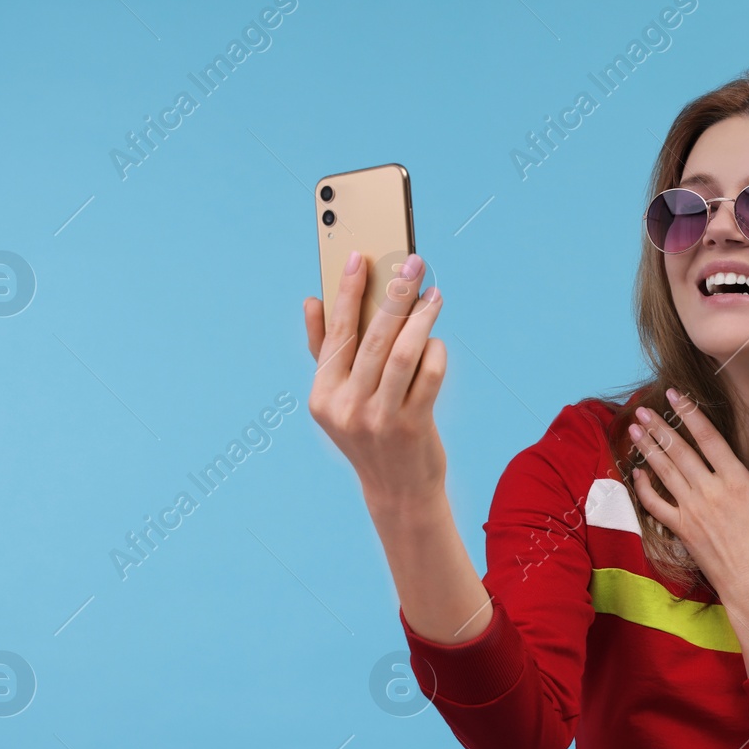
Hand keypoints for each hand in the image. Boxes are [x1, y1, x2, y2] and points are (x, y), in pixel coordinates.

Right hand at [305, 251, 447, 510]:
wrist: (398, 491)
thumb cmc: (369, 433)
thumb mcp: (338, 399)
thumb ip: (324, 351)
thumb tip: (312, 301)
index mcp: (323, 396)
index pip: (336, 334)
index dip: (347, 292)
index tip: (359, 256)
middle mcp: (346, 408)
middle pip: (372, 338)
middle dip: (393, 295)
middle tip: (411, 264)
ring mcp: (380, 419)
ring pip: (403, 354)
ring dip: (420, 318)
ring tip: (433, 294)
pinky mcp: (413, 428)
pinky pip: (429, 377)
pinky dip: (435, 352)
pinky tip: (437, 339)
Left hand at [628, 389, 748, 606]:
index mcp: (738, 482)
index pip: (709, 438)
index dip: (690, 414)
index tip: (676, 395)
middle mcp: (710, 492)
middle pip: (680, 451)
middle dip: (660, 426)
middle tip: (643, 407)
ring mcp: (692, 512)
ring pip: (664, 472)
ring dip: (648, 448)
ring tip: (634, 427)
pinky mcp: (682, 531)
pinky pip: (656, 505)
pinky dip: (644, 488)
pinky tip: (637, 473)